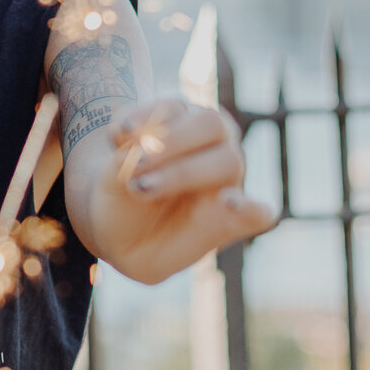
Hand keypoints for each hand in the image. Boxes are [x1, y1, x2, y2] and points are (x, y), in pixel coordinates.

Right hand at [92, 97, 276, 281]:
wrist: (113, 213)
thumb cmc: (138, 244)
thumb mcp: (147, 264)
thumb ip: (153, 240)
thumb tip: (138, 182)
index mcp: (226, 218)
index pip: (256, 214)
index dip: (249, 210)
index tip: (229, 206)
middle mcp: (226, 171)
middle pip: (227, 159)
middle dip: (184, 174)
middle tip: (143, 188)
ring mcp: (205, 138)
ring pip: (205, 122)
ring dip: (168, 142)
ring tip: (132, 163)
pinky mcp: (177, 112)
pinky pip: (169, 106)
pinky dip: (144, 118)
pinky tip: (120, 136)